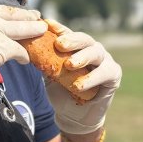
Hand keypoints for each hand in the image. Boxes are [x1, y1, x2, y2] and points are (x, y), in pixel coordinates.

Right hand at [0, 0, 45, 113]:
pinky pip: (16, 49)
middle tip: (36, 17)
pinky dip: (23, 55)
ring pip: (17, 29)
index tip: (15, 11)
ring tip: (42, 31)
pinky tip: (25, 60)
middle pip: (7, 13)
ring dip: (32, 31)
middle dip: (24, 16)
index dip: (6, 8)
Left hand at [42, 19, 120, 135]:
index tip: (48, 25)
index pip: (68, 34)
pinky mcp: (113, 74)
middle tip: (59, 44)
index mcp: (77, 47)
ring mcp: (105, 60)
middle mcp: (92, 49)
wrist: (75, 116)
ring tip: (69, 65)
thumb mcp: (50, 77)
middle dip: (72, 40)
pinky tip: (79, 86)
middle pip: (84, 39)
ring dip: (82, 57)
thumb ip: (45, 63)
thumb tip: (29, 50)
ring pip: (96, 53)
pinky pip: (104, 73)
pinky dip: (91, 79)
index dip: (59, 29)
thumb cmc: (62, 93)